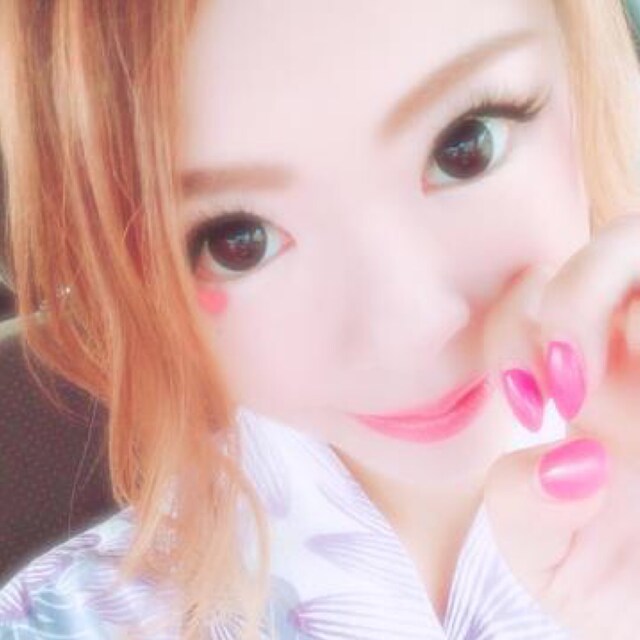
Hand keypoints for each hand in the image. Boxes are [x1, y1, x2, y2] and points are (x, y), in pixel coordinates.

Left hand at [482, 213, 639, 639]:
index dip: (513, 332)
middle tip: (570, 387)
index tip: (529, 407)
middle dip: (573, 298)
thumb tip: (564, 463)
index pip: (535, 295)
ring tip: (611, 393)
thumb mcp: (552, 564)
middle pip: (611, 250)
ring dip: (629, 302)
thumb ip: (523, 512)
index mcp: (594, 385)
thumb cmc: (624, 590)